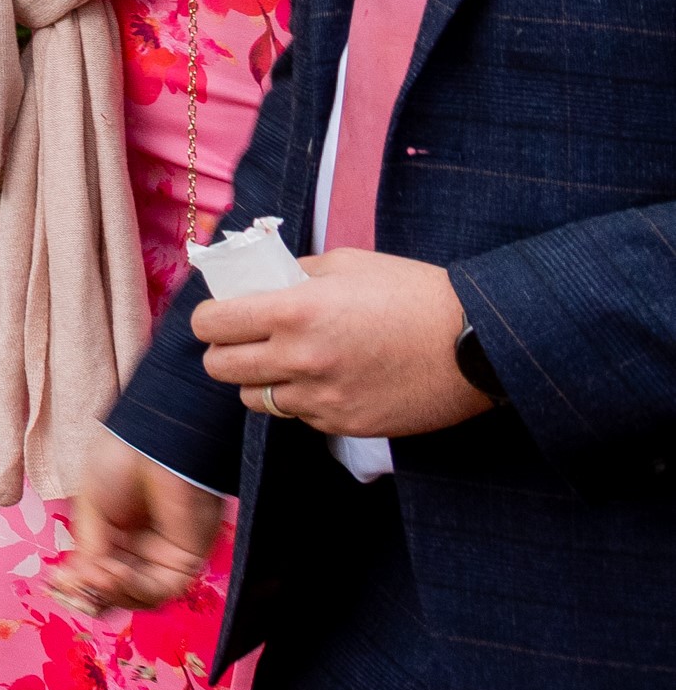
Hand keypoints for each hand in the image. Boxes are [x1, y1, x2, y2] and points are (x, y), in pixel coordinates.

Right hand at [42, 437, 225, 618]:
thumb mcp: (89, 510)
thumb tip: (74, 584)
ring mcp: (164, 554)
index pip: (98, 571)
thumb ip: (88, 550)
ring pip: (138, 596)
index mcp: (115, 532)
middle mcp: (140, 547)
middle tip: (72, 591)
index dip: (79, 584)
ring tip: (96, 574)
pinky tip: (112, 571)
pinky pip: (160, 588)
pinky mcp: (186, 558)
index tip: (58, 585)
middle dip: (93, 594)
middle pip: (118, 590)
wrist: (151, 444)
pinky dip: (133, 588)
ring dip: (112, 593)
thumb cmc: (119, 462)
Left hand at [196, 250, 495, 438]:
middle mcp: (300, 359)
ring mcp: (321, 398)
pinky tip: (328, 380)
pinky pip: (298, 416)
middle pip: (219, 368)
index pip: (210, 325)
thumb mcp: (349, 264)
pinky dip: (301, 401)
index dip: (210, 319)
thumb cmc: (416, 293)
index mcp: (294, 311)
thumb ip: (295, 275)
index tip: (220, 315)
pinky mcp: (345, 425)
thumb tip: (259, 281)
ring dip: (260, 381)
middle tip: (245, 340)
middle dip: (225, 351)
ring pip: (254, 399)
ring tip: (286, 362)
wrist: (480, 344)